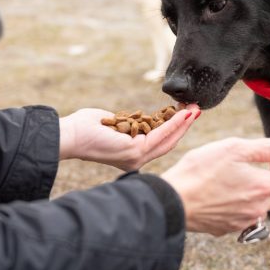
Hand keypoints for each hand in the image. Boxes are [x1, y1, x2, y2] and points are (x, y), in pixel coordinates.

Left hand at [59, 105, 199, 170]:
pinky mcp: (135, 151)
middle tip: (197, 110)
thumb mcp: (116, 123)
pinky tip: (183, 114)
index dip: (175, 128)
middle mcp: (137, 160)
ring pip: (168, 140)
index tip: (186, 112)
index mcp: (132, 155)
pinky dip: (173, 123)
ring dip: (183, 123)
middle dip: (184, 125)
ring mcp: (137, 158)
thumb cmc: (87, 127)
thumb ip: (131, 122)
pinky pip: (160, 135)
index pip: (159, 142)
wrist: (72, 135)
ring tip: (194, 109)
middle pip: (168, 142)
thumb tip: (139, 117)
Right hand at [162, 138, 269, 235]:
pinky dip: (237, 207)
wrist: (174, 200)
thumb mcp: (233, 148)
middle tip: (250, 168)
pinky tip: (221, 196)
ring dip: (254, 195)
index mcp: (263, 188)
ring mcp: (242, 222)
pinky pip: (241, 217)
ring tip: (233, 181)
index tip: (268, 158)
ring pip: (259, 207)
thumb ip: (263, 148)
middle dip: (269, 180)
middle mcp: (257, 209)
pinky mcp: (226, 229)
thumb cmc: (200, 172)